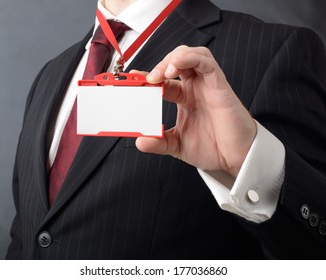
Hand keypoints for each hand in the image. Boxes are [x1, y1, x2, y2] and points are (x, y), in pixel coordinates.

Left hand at [135, 46, 255, 176]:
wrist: (236, 158)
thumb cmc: (212, 148)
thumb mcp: (177, 145)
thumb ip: (159, 142)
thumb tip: (140, 141)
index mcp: (184, 98)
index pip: (163, 80)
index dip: (147, 78)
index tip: (132, 81)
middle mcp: (194, 88)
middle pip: (175, 61)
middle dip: (158, 65)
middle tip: (145, 79)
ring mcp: (207, 85)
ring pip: (190, 55)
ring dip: (172, 58)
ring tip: (160, 74)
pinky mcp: (219, 85)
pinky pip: (206, 62)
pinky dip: (189, 59)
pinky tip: (175, 68)